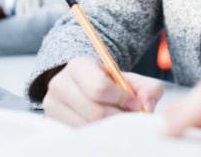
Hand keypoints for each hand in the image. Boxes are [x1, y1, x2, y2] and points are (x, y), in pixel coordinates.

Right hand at [43, 55, 163, 125]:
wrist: (82, 86)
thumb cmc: (107, 82)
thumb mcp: (127, 78)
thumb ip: (146, 87)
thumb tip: (147, 107)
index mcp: (78, 66)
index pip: (100, 88)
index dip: (122, 99)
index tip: (134, 103)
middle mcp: (60, 84)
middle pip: (94, 111)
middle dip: (118, 117)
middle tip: (129, 117)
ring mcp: (53, 106)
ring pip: (87, 127)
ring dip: (109, 128)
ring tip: (118, 120)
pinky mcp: (54, 124)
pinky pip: (80, 135)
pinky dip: (97, 135)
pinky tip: (105, 127)